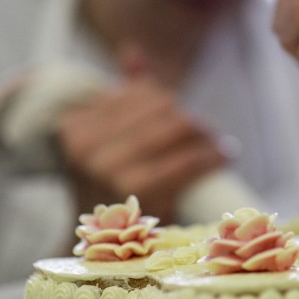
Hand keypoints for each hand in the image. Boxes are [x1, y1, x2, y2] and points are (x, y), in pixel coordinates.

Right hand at [56, 48, 225, 223]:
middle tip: (208, 134)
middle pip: (163, 109)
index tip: (183, 116)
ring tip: (217, 146)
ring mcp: (109, 167)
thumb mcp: (109, 137)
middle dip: (191, 121)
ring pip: (178, 127)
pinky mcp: (137, 190)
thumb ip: (121, 94)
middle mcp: (86, 144)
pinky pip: (187, 160)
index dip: (169, 104)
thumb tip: (132, 50)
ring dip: (206, 136)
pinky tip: (222, 157)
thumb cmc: (111, 187)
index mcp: (75, 124)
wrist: (102, 247)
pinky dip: (211, 156)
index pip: (142, 94)